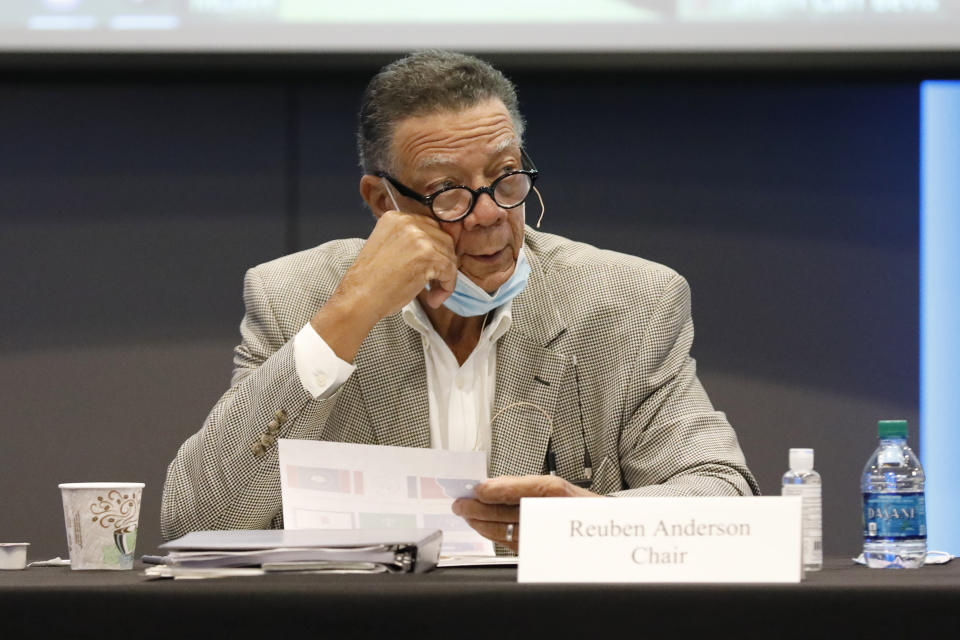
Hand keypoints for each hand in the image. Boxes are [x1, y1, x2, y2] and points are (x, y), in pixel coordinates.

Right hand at [343, 209, 458, 316]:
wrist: (359, 298)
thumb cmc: (370, 282)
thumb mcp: (387, 249)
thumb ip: (409, 243)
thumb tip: (435, 249)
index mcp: (395, 218)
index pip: (429, 227)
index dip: (434, 249)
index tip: (431, 266)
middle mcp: (408, 222)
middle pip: (442, 239)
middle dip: (442, 262)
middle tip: (433, 283)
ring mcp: (419, 237)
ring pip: (448, 255)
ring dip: (444, 277)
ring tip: (432, 293)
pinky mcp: (428, 255)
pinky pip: (450, 270)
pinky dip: (447, 286)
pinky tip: (433, 299)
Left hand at [452, 475, 599, 552]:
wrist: (605, 536)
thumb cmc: (582, 510)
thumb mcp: (558, 488)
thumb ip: (525, 486)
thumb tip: (492, 485)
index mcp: (555, 492)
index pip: (516, 490)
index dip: (493, 490)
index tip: (477, 488)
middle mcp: (549, 513)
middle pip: (506, 511)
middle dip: (478, 507)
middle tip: (461, 503)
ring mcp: (544, 534)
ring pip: (505, 529)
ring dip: (482, 522)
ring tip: (467, 515)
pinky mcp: (539, 550)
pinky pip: (511, 543)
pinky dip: (495, 534)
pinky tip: (485, 528)